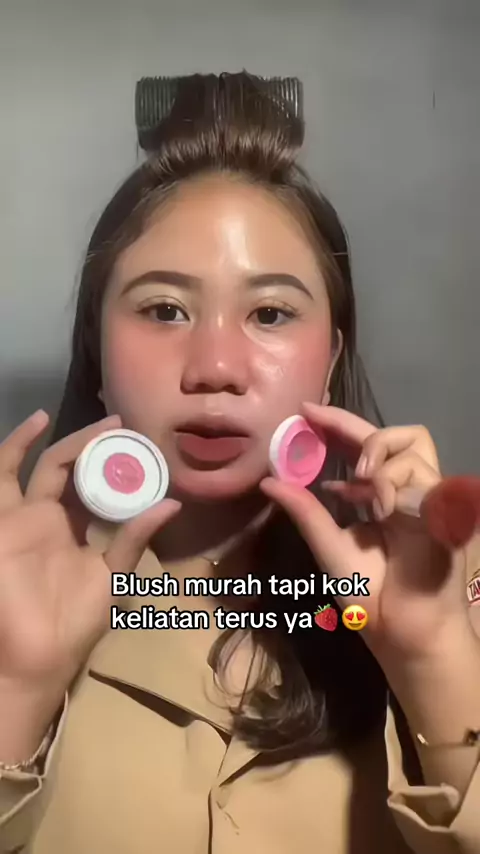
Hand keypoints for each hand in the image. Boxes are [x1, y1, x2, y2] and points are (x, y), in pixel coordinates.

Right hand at [0, 411, 180, 697]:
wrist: (34, 656)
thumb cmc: (72, 622)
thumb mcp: (111, 576)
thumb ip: (134, 539)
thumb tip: (172, 503)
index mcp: (74, 532)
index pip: (96, 488)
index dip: (115, 467)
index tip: (141, 446)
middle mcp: (50, 518)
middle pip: (76, 471)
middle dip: (100, 448)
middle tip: (127, 429)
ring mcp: (25, 516)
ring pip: (48, 466)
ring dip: (72, 442)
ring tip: (104, 425)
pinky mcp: (4, 518)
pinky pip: (4, 474)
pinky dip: (16, 446)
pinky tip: (37, 421)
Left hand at [260, 403, 477, 666]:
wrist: (399, 629)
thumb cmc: (367, 592)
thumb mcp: (327, 545)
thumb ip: (304, 512)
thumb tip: (269, 480)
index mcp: (378, 495)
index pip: (362, 445)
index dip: (337, 424)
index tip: (304, 412)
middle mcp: (404, 488)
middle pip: (391, 432)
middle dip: (350, 424)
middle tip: (317, 424)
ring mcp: (426, 495)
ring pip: (412, 443)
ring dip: (379, 454)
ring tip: (361, 481)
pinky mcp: (443, 509)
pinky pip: (422, 475)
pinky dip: (394, 483)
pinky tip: (380, 506)